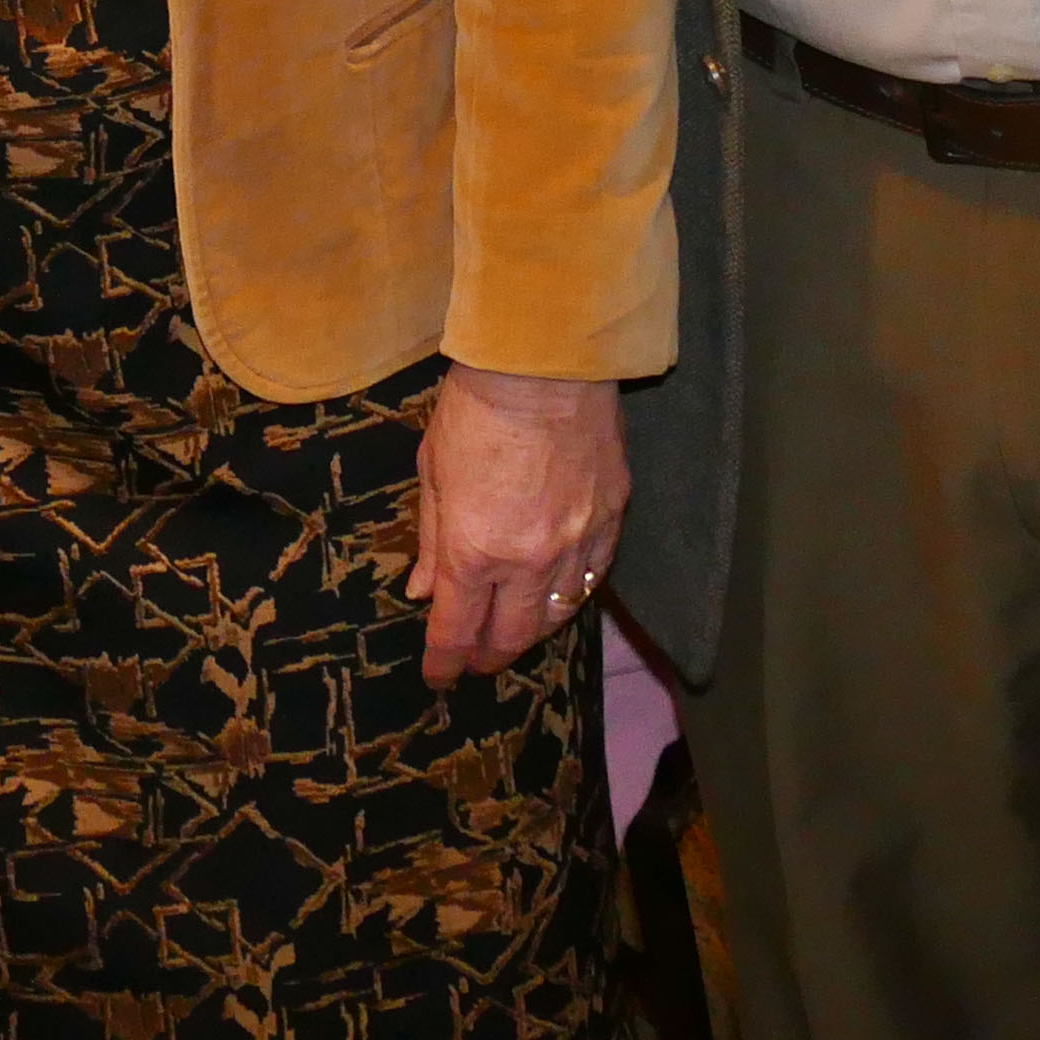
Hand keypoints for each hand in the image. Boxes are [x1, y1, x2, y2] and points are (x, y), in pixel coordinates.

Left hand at [405, 365, 625, 685]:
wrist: (546, 363)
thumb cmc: (475, 409)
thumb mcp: (433, 473)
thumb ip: (433, 541)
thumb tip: (426, 592)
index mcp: (475, 551)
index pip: (458, 631)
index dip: (445, 662)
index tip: (439, 676)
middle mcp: (530, 560)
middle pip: (513, 635)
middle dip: (490, 654)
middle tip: (476, 657)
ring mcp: (578, 542)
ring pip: (559, 613)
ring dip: (533, 629)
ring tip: (516, 629)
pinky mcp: (614, 517)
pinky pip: (594, 575)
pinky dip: (572, 592)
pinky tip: (559, 591)